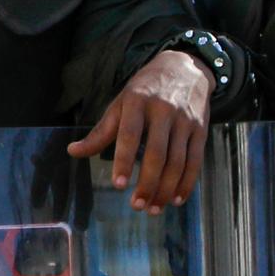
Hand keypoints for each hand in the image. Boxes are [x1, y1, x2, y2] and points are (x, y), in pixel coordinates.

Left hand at [72, 47, 213, 213]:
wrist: (185, 67)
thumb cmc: (145, 90)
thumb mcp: (120, 103)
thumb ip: (101, 131)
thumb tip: (73, 152)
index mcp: (137, 102)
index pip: (129, 134)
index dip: (123, 160)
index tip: (118, 185)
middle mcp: (163, 110)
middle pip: (157, 153)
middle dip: (147, 182)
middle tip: (136, 205)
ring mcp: (184, 120)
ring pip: (177, 161)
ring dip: (166, 188)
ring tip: (153, 208)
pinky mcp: (201, 129)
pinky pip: (195, 161)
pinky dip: (187, 183)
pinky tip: (176, 199)